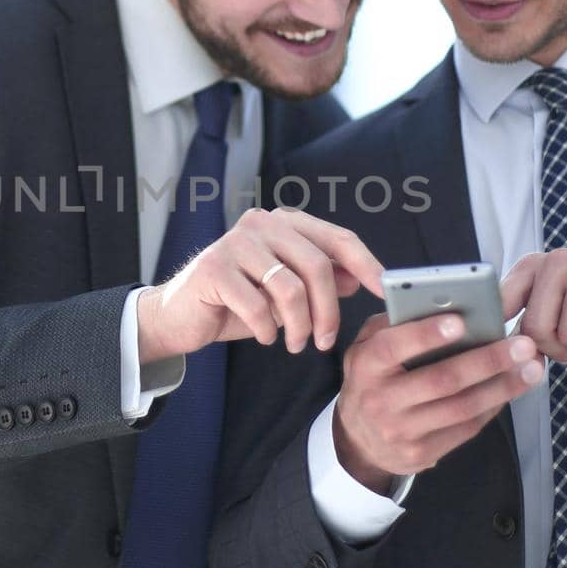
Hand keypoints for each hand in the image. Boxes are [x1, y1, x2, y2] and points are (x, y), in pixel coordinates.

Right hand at [137, 208, 384, 362]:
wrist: (179, 316)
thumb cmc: (238, 302)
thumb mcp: (286, 293)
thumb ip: (322, 280)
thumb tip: (362, 278)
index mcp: (285, 223)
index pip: (338, 238)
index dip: (367, 264)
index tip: (387, 291)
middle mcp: (261, 224)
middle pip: (316, 265)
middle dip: (327, 311)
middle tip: (324, 341)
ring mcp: (234, 242)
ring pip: (289, 287)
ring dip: (298, 326)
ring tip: (294, 344)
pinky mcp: (213, 268)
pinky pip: (257, 305)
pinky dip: (266, 329)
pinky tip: (264, 337)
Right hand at [333, 313, 542, 490]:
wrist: (359, 442)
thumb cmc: (372, 380)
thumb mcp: (367, 347)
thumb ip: (393, 325)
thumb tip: (438, 304)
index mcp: (366, 365)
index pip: (393, 347)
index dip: (426, 334)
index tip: (461, 321)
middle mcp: (380, 400)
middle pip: (441, 380)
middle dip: (487, 361)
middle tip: (522, 345)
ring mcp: (402, 431)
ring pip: (462, 407)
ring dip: (503, 387)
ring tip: (532, 368)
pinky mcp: (421, 454)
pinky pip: (466, 428)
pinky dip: (493, 407)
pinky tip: (512, 389)